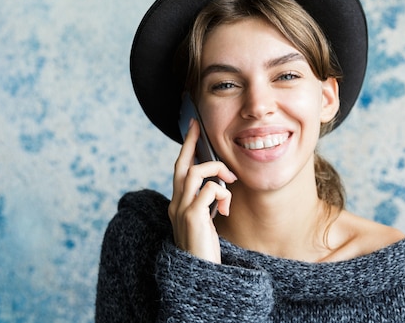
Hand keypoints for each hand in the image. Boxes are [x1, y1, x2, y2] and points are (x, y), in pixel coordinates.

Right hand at [169, 120, 236, 262]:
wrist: (200, 278)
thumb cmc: (204, 251)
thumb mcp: (204, 222)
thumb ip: (206, 203)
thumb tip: (218, 185)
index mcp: (177, 204)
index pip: (179, 170)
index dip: (186, 148)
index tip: (193, 129)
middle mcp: (175, 204)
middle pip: (181, 164)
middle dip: (190, 142)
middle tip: (197, 125)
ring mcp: (181, 210)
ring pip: (196, 172)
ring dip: (217, 170)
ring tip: (230, 182)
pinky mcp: (193, 217)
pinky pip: (210, 190)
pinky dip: (222, 193)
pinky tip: (225, 210)